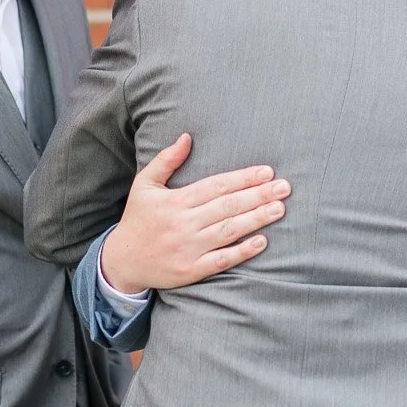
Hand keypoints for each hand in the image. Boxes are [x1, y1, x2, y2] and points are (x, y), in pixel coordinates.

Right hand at [99, 136, 288, 294]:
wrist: (122, 261)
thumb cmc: (138, 218)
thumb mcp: (144, 185)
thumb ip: (166, 160)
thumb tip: (187, 136)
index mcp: (175, 200)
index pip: (216, 186)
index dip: (243, 178)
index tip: (267, 171)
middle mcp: (183, 223)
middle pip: (228, 206)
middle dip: (258, 195)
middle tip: (285, 187)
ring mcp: (188, 248)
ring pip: (228, 231)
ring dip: (257, 219)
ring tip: (279, 208)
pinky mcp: (191, 270)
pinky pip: (222, 260)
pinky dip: (242, 251)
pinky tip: (262, 242)